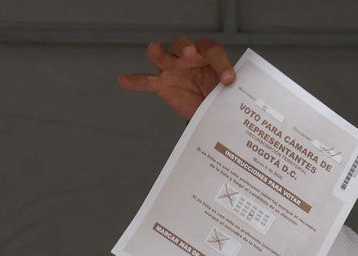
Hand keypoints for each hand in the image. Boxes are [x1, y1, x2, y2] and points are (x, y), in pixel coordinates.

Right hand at [118, 36, 235, 119]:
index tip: (229, 79)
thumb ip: (231, 88)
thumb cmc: (218, 92)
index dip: (221, 64)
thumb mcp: (229, 89)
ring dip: (159, 53)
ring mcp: (172, 69)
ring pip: (162, 56)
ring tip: (154, 50)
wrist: (208, 109)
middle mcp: (188, 57)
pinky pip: (146, 81)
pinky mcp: (162, 84)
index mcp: (207, 54)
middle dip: (185, 48)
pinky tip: (124, 81)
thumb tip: (232, 90)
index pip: (212, 51)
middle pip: (182, 44)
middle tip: (190, 54)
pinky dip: (135, 81)